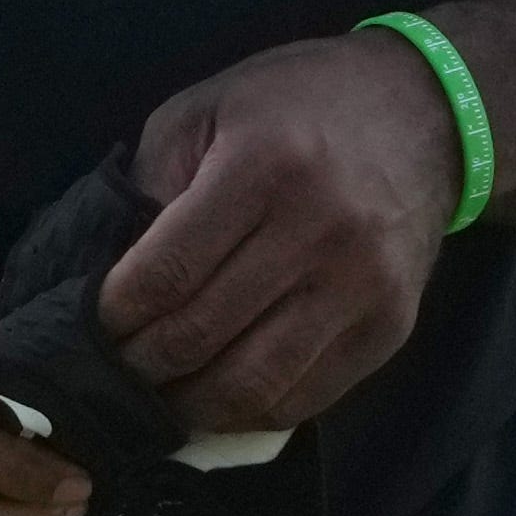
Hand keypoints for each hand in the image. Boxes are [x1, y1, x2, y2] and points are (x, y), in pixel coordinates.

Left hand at [95, 34, 464, 438]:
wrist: (427, 111)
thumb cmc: (299, 103)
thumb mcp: (209, 108)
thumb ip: (154, 181)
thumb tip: (110, 273)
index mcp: (263, 167)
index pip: (168, 273)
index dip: (115, 316)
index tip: (88, 327)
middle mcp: (319, 230)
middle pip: (203, 334)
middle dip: (141, 365)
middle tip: (109, 371)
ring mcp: (362, 286)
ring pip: (254, 383)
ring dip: (190, 405)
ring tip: (157, 397)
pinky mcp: (392, 325)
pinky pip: (307, 397)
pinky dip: (250, 412)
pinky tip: (217, 400)